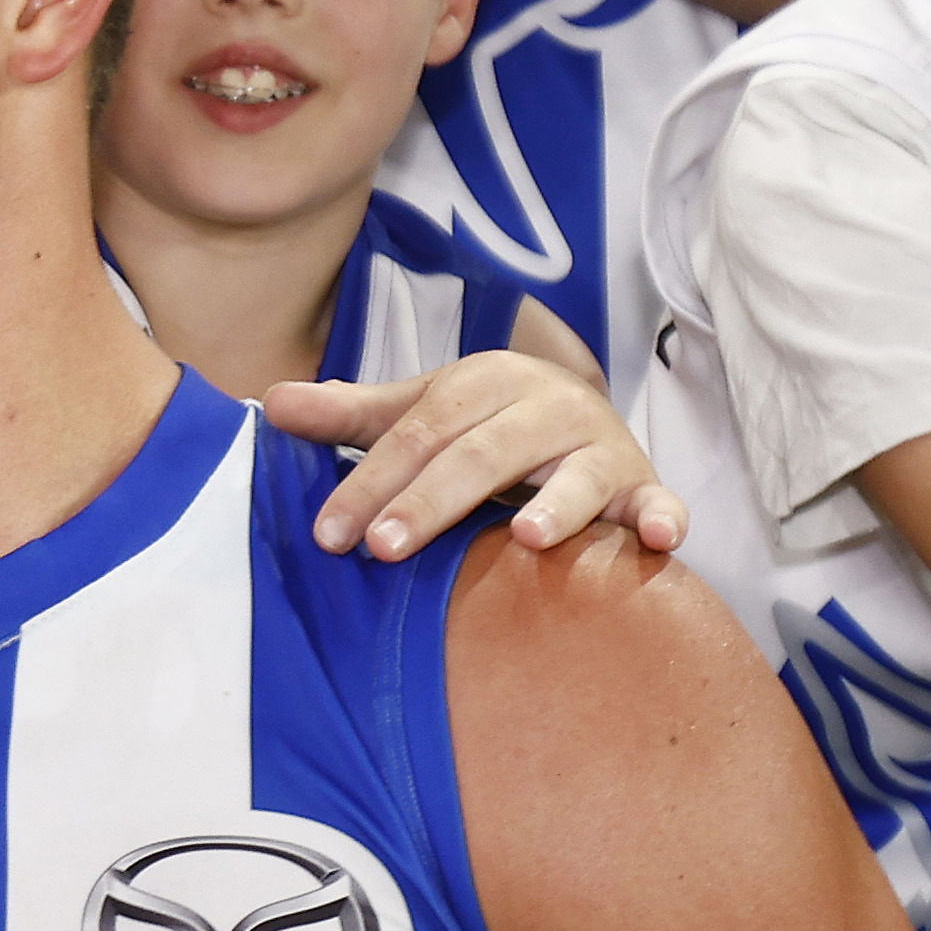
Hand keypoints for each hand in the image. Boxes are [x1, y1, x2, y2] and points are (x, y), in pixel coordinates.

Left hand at [265, 349, 687, 560]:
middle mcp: (544, 404)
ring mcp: (598, 444)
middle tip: (384, 547)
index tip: (329, 535)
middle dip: (431, 501)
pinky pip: (656, 500)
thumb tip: (269, 405)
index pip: (417, 434)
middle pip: (482, 455)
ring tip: (524, 536)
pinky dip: (662, 516)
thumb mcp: (419, 414)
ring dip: (555, 505)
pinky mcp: (641, 485)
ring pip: (573, 474)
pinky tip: (659, 539)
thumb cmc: (482, 428)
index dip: (370, 481)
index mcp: (482, 383)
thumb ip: (350, 415)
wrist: (579, 423)